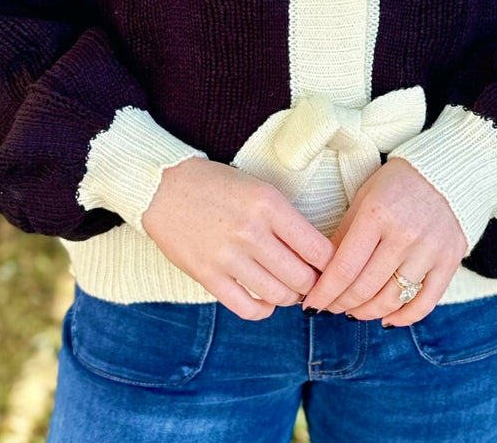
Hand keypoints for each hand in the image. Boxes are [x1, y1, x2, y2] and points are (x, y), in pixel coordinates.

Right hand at [141, 156, 335, 320]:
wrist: (164, 186)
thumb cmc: (217, 185)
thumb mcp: (259, 189)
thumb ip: (286, 221)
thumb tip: (317, 257)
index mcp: (269, 204)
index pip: (318, 248)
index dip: (331, 264)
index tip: (330, 268)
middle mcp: (252, 231)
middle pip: (302, 277)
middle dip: (312, 285)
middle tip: (311, 283)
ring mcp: (228, 256)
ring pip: (278, 295)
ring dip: (289, 298)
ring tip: (288, 289)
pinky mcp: (208, 276)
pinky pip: (247, 308)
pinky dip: (263, 310)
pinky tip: (266, 301)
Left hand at [301, 157, 466, 325]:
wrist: (448, 169)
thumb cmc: (399, 181)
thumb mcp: (365, 195)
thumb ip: (345, 232)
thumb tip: (322, 270)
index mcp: (377, 214)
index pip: (344, 267)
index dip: (325, 292)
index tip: (311, 303)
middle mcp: (404, 235)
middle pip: (365, 287)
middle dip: (341, 304)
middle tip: (330, 308)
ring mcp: (429, 250)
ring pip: (392, 299)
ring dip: (368, 313)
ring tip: (354, 312)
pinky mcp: (450, 260)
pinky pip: (425, 302)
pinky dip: (404, 318)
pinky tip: (388, 319)